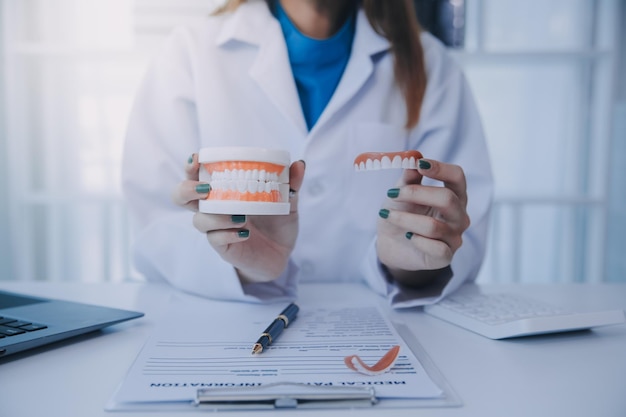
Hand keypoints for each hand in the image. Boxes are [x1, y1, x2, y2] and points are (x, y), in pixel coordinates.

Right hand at [171, 154, 305, 283]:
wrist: (282, 254)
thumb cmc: (278, 222)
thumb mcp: (288, 201)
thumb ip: (291, 184)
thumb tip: (299, 164)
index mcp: (224, 190)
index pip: (198, 174)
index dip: (191, 166)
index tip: (197, 159)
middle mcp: (214, 208)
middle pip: (182, 197)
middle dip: (186, 189)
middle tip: (206, 188)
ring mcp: (216, 228)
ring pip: (198, 220)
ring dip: (215, 216)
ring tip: (241, 216)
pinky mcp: (223, 247)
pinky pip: (215, 240)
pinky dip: (227, 234)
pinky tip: (244, 232)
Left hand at [376, 159, 469, 286]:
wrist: (390, 244)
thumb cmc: (401, 214)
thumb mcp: (400, 193)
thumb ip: (408, 179)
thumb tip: (412, 158)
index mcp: (453, 195)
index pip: (457, 177)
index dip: (440, 169)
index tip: (420, 164)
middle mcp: (459, 215)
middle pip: (448, 199)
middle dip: (416, 194)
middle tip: (392, 193)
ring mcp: (454, 237)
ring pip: (434, 226)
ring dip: (405, 219)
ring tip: (387, 215)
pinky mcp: (445, 257)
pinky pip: (436, 248)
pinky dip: (416, 240)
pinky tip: (407, 236)